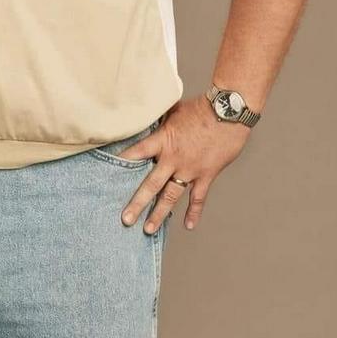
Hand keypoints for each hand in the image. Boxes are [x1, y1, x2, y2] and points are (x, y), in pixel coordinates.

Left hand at [119, 93, 251, 232]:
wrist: (229, 112)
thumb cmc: (201, 108)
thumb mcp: (174, 110)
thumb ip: (160, 120)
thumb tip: (145, 115)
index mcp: (163, 140)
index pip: (137, 153)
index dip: (121, 163)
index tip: (107, 175)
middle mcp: (174, 159)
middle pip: (151, 184)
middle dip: (137, 203)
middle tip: (126, 219)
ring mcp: (190, 170)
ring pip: (171, 196)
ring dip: (160, 214)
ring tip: (148, 229)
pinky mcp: (207, 175)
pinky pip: (198, 197)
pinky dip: (194, 212)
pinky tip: (187, 225)